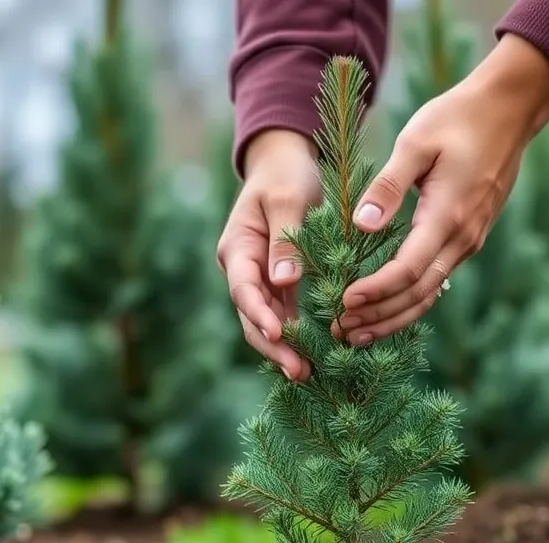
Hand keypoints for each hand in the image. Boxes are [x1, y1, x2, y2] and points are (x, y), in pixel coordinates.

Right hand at [217, 129, 320, 380]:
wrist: (284, 163)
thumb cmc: (285, 174)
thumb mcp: (287, 198)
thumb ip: (285, 240)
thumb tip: (284, 281)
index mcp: (238, 248)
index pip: (244, 289)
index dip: (258, 315)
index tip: (277, 335)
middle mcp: (243, 268)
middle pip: (252, 315)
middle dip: (272, 345)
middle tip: (298, 371)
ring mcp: (260, 278)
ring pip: (267, 321)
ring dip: (283, 348)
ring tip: (305, 374)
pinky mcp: (278, 282)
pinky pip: (283, 314)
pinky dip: (294, 335)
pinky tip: (311, 356)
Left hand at [336, 34, 548, 345]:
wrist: (508, 110)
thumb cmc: (457, 118)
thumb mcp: (415, 142)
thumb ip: (387, 187)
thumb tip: (361, 225)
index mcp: (447, 216)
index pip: (408, 270)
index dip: (376, 291)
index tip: (344, 302)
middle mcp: (462, 238)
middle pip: (418, 294)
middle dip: (378, 316)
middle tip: (339, 331)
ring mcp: (469, 241)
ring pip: (430, 294)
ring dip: (393, 317)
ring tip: (356, 334)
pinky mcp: (468, 237)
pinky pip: (437, 280)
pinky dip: (409, 301)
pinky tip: (386, 311)